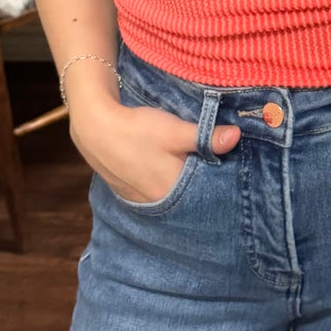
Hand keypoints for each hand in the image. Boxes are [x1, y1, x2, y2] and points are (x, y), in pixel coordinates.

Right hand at [70, 98, 239, 206]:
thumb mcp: (175, 130)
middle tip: (214, 162)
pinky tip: (167, 168)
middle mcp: (158, 203)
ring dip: (183, 183)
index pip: (207, 193)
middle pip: (191, 196)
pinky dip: (166, 183)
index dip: (219, 177)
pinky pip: (157, 193)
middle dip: (203, 182)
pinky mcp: (130, 192)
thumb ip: (205, 137)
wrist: (95, 128)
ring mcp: (142, 200)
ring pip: (174, 195)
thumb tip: (236, 136)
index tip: (229, 164)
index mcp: (173, 192)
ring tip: (192, 164)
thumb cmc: (137, 130)